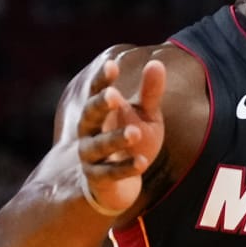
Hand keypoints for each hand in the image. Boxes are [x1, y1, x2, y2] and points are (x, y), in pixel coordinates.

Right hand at [75, 56, 165, 215]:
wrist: (118, 183)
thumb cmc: (131, 138)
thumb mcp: (145, 114)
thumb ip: (150, 92)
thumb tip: (156, 62)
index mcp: (99, 111)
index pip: (96, 91)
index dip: (102, 79)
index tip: (112, 65)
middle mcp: (89, 131)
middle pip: (89, 116)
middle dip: (100, 106)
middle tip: (114, 96)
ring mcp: (90, 156)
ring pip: (98, 146)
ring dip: (115, 139)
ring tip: (135, 133)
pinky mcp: (98, 179)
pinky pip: (110, 174)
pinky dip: (125, 168)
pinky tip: (142, 163)